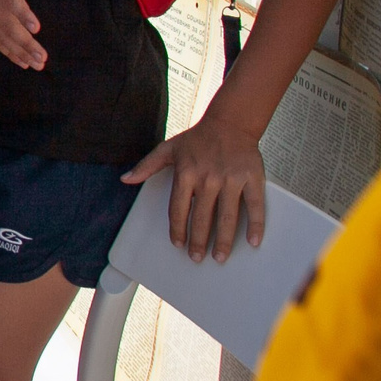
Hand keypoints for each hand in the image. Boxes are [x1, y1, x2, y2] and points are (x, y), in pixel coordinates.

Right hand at [0, 0, 57, 69]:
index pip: (11, 2)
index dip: (23, 15)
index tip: (36, 28)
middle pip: (8, 26)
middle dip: (26, 43)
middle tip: (42, 56)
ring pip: (3, 37)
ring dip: (20, 52)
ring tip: (37, 64)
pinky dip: (9, 53)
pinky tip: (23, 63)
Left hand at [124, 116, 266, 262]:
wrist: (230, 122)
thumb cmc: (197, 138)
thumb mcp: (168, 149)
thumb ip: (147, 166)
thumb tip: (125, 179)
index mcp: (185, 173)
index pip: (178, 209)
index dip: (177, 229)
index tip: (178, 244)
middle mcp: (208, 178)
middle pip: (201, 218)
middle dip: (198, 241)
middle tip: (197, 258)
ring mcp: (231, 179)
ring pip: (227, 217)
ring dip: (223, 241)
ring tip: (219, 257)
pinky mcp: (252, 178)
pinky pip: (255, 206)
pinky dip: (256, 225)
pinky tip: (253, 242)